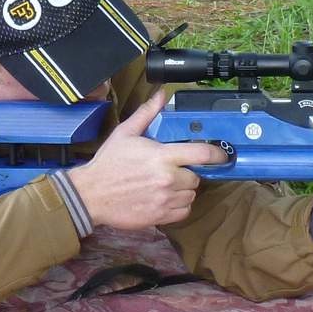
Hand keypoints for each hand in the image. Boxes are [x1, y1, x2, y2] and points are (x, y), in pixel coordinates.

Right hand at [65, 89, 228, 229]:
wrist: (91, 194)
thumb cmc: (109, 163)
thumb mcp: (125, 133)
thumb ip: (147, 113)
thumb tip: (161, 95)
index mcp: (162, 156)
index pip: (201, 154)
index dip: (217, 154)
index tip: (221, 155)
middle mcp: (167, 178)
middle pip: (196, 177)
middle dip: (188, 173)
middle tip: (173, 170)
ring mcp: (165, 199)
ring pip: (191, 195)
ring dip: (183, 190)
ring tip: (166, 185)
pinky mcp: (160, 216)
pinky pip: (184, 211)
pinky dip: (179, 206)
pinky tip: (165, 198)